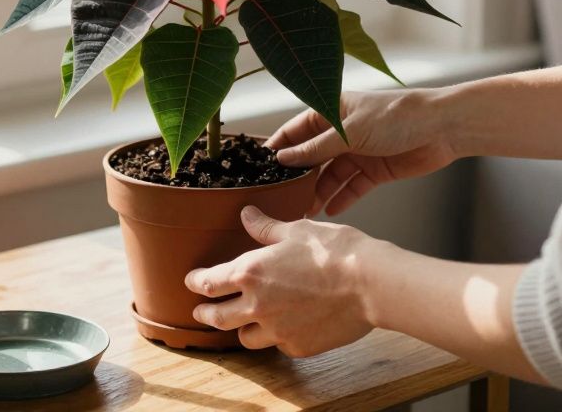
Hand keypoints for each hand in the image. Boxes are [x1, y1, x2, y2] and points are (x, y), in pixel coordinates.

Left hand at [184, 206, 383, 356]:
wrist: (370, 284)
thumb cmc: (336, 251)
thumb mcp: (296, 230)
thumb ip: (265, 228)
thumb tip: (246, 215)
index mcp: (250, 272)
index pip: (209, 282)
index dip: (196, 282)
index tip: (191, 281)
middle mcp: (257, 305)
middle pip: (217, 317)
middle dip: (205, 313)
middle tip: (201, 311)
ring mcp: (277, 330)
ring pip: (245, 337)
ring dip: (240, 329)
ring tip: (243, 322)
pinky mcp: (298, 346)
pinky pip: (278, 345)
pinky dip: (276, 337)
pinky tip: (284, 326)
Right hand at [267, 89, 458, 215]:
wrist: (442, 128)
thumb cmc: (396, 116)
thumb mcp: (349, 132)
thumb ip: (316, 148)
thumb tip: (284, 159)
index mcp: (332, 111)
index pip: (296, 130)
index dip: (279, 148)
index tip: (260, 168)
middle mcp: (342, 132)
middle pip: (312, 157)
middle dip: (298, 177)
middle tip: (281, 198)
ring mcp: (359, 152)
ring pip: (331, 176)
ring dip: (319, 192)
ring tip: (304, 211)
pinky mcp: (376, 170)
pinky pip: (352, 187)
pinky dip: (342, 198)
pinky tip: (329, 210)